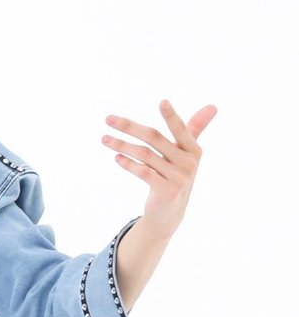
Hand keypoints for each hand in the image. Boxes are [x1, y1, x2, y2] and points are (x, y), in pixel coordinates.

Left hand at [101, 100, 217, 239]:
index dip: (172, 116)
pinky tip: (117, 158)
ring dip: (122, 145)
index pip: (180, 129)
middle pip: (154, 138)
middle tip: (108, 119)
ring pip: (145, 155)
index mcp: (194, 150)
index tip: (162, 102)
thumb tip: (213, 106)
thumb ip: (193, 130)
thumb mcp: (185, 155)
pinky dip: (128, 164)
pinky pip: (144, 173)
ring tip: (105, 139)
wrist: (169, 214)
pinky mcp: (167, 191)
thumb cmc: (175, 177)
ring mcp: (178, 178)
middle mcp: (188, 162)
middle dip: (130, 127)